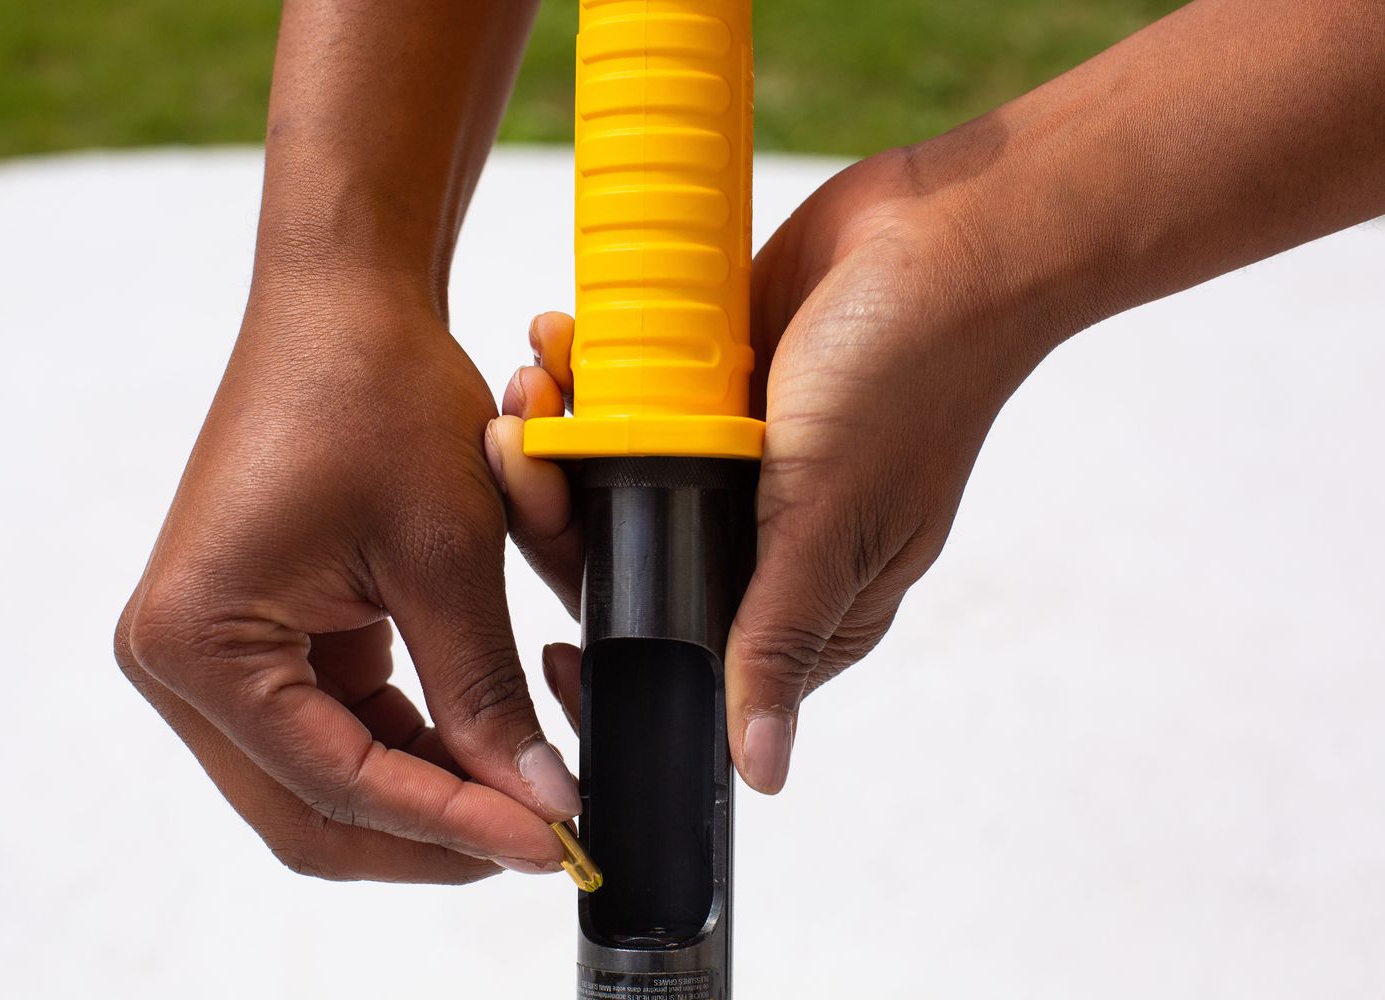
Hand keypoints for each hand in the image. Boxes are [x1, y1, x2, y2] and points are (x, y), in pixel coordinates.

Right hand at [115, 280, 578, 883]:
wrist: (344, 303)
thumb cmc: (378, 393)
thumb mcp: (446, 556)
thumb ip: (485, 698)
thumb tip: (541, 804)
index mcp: (199, 641)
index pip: (339, 785)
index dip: (454, 825)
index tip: (551, 843)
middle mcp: (178, 662)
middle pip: (313, 809)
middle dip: (430, 833)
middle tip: (538, 837)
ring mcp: (210, 652)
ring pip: (324, 781)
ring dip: (424, 795)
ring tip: (525, 795)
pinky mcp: (251, 635)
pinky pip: (331, 728)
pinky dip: (408, 746)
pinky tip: (481, 745)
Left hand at [485, 149, 1057, 794]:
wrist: (942, 232)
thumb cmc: (912, 382)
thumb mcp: (833, 521)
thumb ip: (776, 639)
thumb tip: (760, 775)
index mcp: (795, 597)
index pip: (672, 647)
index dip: (597, 644)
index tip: (539, 630)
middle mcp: (750, 536)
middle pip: (614, 554)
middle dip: (550, 509)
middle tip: (512, 447)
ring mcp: (722, 459)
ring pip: (602, 474)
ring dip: (552, 430)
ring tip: (531, 376)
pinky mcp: (704, 388)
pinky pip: (618, 398)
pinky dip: (581, 372)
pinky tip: (559, 335)